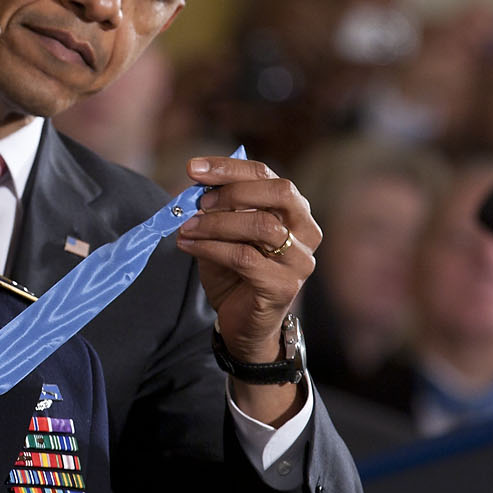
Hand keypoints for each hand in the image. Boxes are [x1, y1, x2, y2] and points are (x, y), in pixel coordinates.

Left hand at [175, 156, 322, 424]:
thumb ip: (215, 208)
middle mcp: (306, 232)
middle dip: (233, 190)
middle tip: (197, 200)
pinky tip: (187, 245)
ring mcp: (299, 261)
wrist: (241, 325)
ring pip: (261, 226)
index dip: (229, 168)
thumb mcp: (222, 232)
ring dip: (217, 223)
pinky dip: (211, 248)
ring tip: (186, 226)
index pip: (267, 175)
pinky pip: (245, 258)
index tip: (193, 167)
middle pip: (279, 192)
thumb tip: (193, 181)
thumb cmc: (234, 273)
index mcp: (294, 211)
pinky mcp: (283, 287)